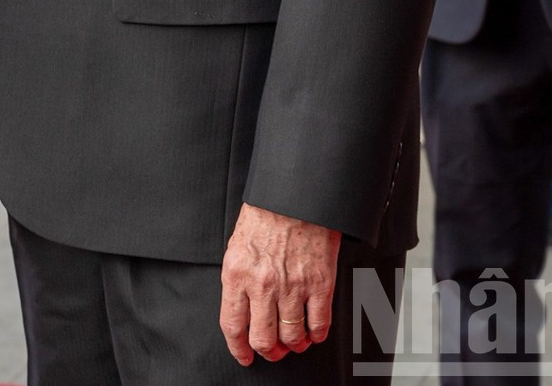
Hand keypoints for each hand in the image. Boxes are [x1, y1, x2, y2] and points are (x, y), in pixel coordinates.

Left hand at [219, 204, 340, 364]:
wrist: (295, 195)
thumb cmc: (266, 215)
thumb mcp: (237, 247)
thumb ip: (238, 280)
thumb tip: (243, 311)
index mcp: (237, 274)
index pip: (233, 325)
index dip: (238, 348)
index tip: (244, 355)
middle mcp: (263, 284)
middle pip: (263, 338)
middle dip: (268, 351)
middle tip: (273, 351)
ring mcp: (292, 286)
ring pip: (291, 336)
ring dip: (293, 345)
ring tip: (294, 341)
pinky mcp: (319, 284)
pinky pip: (319, 324)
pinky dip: (316, 335)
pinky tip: (313, 332)